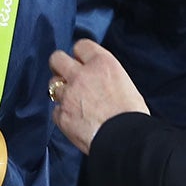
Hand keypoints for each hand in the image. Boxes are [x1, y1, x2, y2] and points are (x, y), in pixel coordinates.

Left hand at [50, 39, 147, 153]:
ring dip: (61, 92)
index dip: (80, 54)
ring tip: (73, 102)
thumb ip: (104, 76)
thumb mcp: (124, 83)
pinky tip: (75, 121)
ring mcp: (69, 95)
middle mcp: (81, 75)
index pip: (81, 46)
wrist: (126, 139)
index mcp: (102, 63)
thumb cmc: (132, 115)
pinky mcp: (62, 115)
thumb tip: (97, 79)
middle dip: (59, 66)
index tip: (81, 61)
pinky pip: (56, 111)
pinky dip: (63, 115)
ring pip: (53, 85)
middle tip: (66, 75)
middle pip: (57, 59)